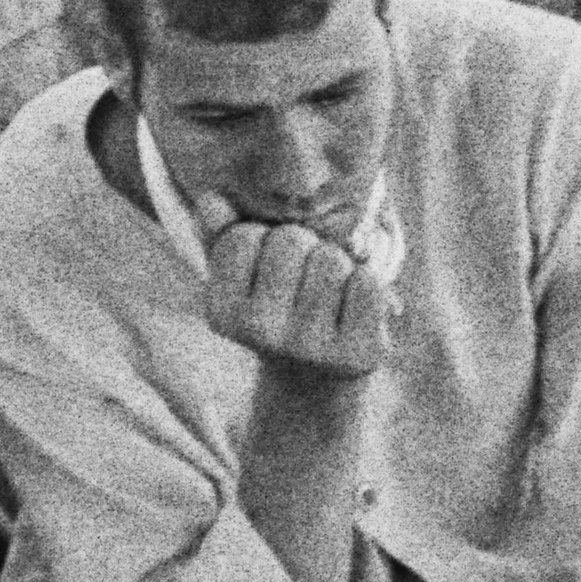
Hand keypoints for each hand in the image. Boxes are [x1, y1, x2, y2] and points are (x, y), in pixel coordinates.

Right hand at [201, 216, 395, 378]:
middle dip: (302, 245)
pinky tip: (353, 305)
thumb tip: (212, 202)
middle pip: (291, 242)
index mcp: (223, 312)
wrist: (315, 380)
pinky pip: (368, 285)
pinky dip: (366, 283)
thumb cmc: (277, 309)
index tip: (265, 264)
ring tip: (328, 290)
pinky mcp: (356, 353)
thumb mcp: (242, 276)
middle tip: (303, 274)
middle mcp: (261, 334)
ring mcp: (310, 347)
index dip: (260, 237)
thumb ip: (222, 235)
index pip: (242, 237)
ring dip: (336, 264)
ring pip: (332, 260)